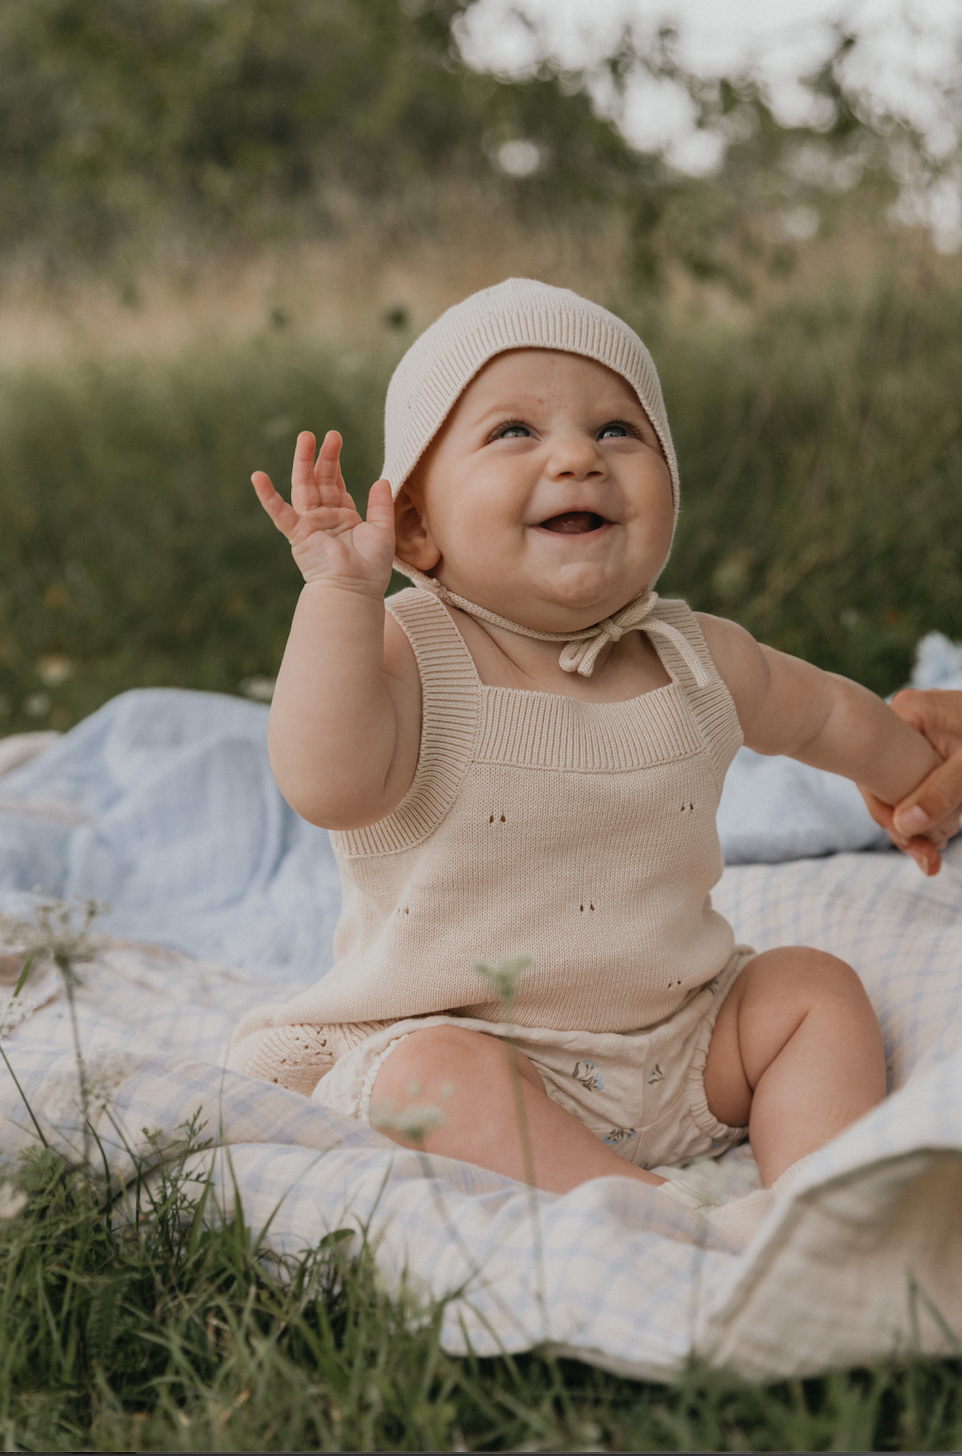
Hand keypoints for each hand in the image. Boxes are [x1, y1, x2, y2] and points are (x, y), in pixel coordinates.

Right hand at [252, 430, 394, 594]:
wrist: (356, 590)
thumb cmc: (371, 568)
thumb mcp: (382, 531)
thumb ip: (380, 505)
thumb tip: (381, 479)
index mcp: (343, 517)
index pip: (336, 484)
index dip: (335, 462)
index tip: (334, 439)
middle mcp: (325, 518)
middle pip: (320, 480)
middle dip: (323, 456)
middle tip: (327, 433)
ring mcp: (310, 525)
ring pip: (304, 487)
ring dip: (303, 463)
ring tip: (305, 437)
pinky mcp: (298, 534)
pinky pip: (280, 513)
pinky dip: (268, 496)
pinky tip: (257, 477)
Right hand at [859, 688, 961, 875]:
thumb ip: (941, 792)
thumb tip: (904, 826)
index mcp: (905, 712)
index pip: (875, 770)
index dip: (886, 812)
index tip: (910, 844)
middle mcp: (902, 720)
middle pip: (883, 782)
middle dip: (903, 825)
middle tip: (927, 860)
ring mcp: (913, 734)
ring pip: (898, 787)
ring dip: (915, 822)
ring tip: (934, 853)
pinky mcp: (925, 747)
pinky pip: (913, 782)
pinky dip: (925, 808)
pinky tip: (938, 834)